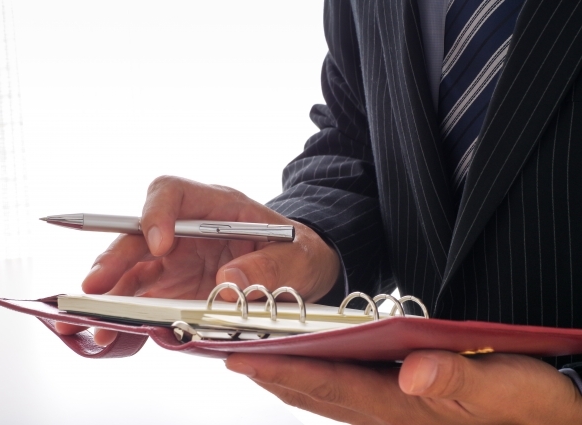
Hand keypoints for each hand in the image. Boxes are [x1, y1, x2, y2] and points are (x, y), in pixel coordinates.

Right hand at [55, 176, 339, 344]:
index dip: (157, 213)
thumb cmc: (297, 253)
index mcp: (217, 207)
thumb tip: (229, 285)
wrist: (298, 270)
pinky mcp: (173, 290)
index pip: (172, 192)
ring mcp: (175, 261)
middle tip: (95, 288)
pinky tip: (112, 336)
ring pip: (130, 270)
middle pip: (138, 235)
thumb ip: (269, 269)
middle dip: (115, 260)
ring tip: (94, 324)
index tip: (159, 244)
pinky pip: (141, 300)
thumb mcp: (297, 259)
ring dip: (108, 295)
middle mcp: (186, 231)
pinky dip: (124, 318)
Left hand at [225, 351, 581, 423]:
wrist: (549, 418)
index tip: (242, 356)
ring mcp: (394, 413)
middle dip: (270, 374)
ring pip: (326, 396)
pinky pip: (344, 394)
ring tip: (251, 359)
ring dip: (286, 378)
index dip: (286, 369)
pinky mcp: (402, 407)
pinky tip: (303, 369)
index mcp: (410, 407)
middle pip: (318, 393)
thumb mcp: (508, 387)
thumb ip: (461, 378)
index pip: (334, 385)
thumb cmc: (533, 404)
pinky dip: (314, 380)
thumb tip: (413, 372)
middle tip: (227, 354)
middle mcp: (392, 413)